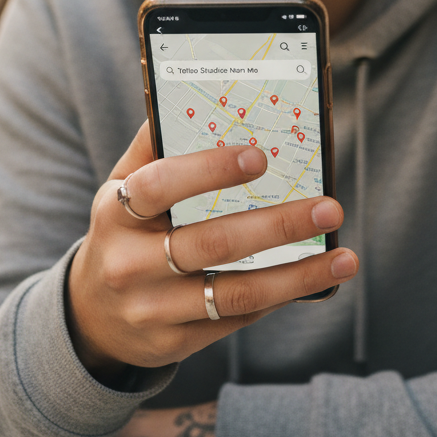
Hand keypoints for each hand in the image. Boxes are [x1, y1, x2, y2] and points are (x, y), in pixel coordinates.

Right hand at [67, 121, 357, 378]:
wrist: (94, 315)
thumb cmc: (124, 231)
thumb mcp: (123, 186)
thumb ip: (156, 146)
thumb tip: (196, 94)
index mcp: (115, 212)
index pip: (159, 186)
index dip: (208, 170)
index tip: (260, 157)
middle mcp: (129, 263)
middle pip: (211, 243)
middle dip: (277, 225)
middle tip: (329, 207)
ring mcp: (152, 308)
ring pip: (233, 292)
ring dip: (296, 275)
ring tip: (342, 258)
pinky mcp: (175, 342)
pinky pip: (236, 317)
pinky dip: (280, 296)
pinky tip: (312, 278)